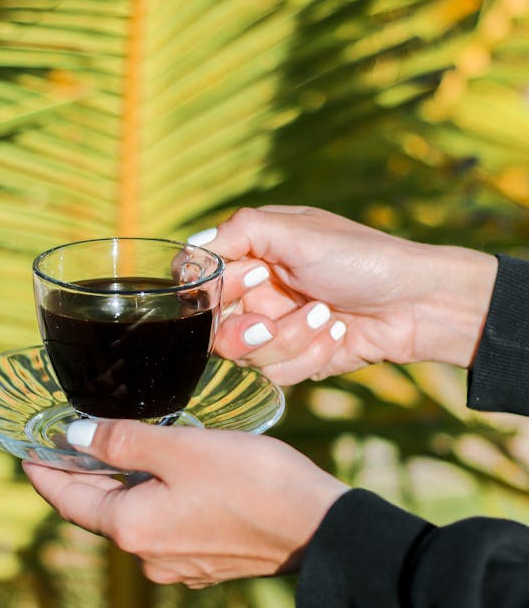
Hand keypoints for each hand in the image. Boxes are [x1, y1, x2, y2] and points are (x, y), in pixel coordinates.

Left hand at [23, 419, 347, 587]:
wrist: (321, 529)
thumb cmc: (252, 483)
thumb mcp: (181, 450)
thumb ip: (122, 443)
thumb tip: (75, 437)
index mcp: (132, 530)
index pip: (68, 501)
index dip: (44, 473)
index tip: (27, 453)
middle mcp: (148, 558)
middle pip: (100, 511)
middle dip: (83, 475)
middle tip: (69, 440)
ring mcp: (179, 565)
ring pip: (135, 518)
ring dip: (122, 486)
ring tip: (118, 448)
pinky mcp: (208, 562)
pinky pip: (166, 526)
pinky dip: (155, 498)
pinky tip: (167, 474)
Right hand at [189, 206, 496, 383]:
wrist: (418, 303)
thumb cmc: (361, 258)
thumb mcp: (298, 232)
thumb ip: (240, 232)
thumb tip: (189, 248)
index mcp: (250, 253)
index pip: (197, 280)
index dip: (212, 291)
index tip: (249, 280)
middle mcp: (255, 292)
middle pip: (212, 328)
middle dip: (248, 328)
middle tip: (272, 319)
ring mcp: (273, 329)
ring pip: (245, 357)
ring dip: (290, 340)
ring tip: (325, 317)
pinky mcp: (295, 361)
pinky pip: (276, 375)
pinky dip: (310, 357)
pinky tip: (338, 334)